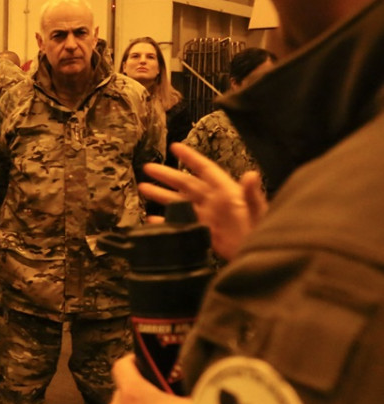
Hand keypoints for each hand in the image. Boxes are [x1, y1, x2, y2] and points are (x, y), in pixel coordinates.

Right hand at [139, 143, 267, 259]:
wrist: (258, 257)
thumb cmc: (261, 232)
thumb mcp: (257, 211)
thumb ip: (251, 194)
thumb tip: (251, 174)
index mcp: (225, 191)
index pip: (205, 170)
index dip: (190, 158)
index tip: (174, 146)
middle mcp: (213, 201)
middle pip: (186, 184)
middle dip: (167, 175)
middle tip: (147, 167)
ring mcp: (206, 217)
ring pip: (179, 203)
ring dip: (162, 195)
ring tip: (143, 187)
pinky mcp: (202, 233)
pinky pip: (180, 224)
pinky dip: (165, 221)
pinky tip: (151, 219)